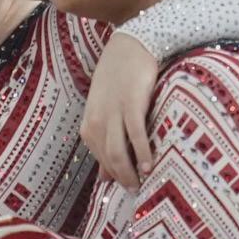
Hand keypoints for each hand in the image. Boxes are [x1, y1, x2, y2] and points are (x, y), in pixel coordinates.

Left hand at [82, 32, 161, 187]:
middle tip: (138, 191)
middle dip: (123, 179)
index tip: (128, 188)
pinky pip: (136, 135)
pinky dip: (142, 153)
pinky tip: (149, 165)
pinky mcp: (130, 104)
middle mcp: (96, 122)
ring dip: (130, 172)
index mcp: (89, 126)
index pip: (101, 161)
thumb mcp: (105, 112)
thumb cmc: (118, 81)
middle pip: (109, 160)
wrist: (128, 47)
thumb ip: (105, 142)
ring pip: (118, 152)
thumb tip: (105, 177)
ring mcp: (112, 114)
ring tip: (143, 183)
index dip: (115, 177)